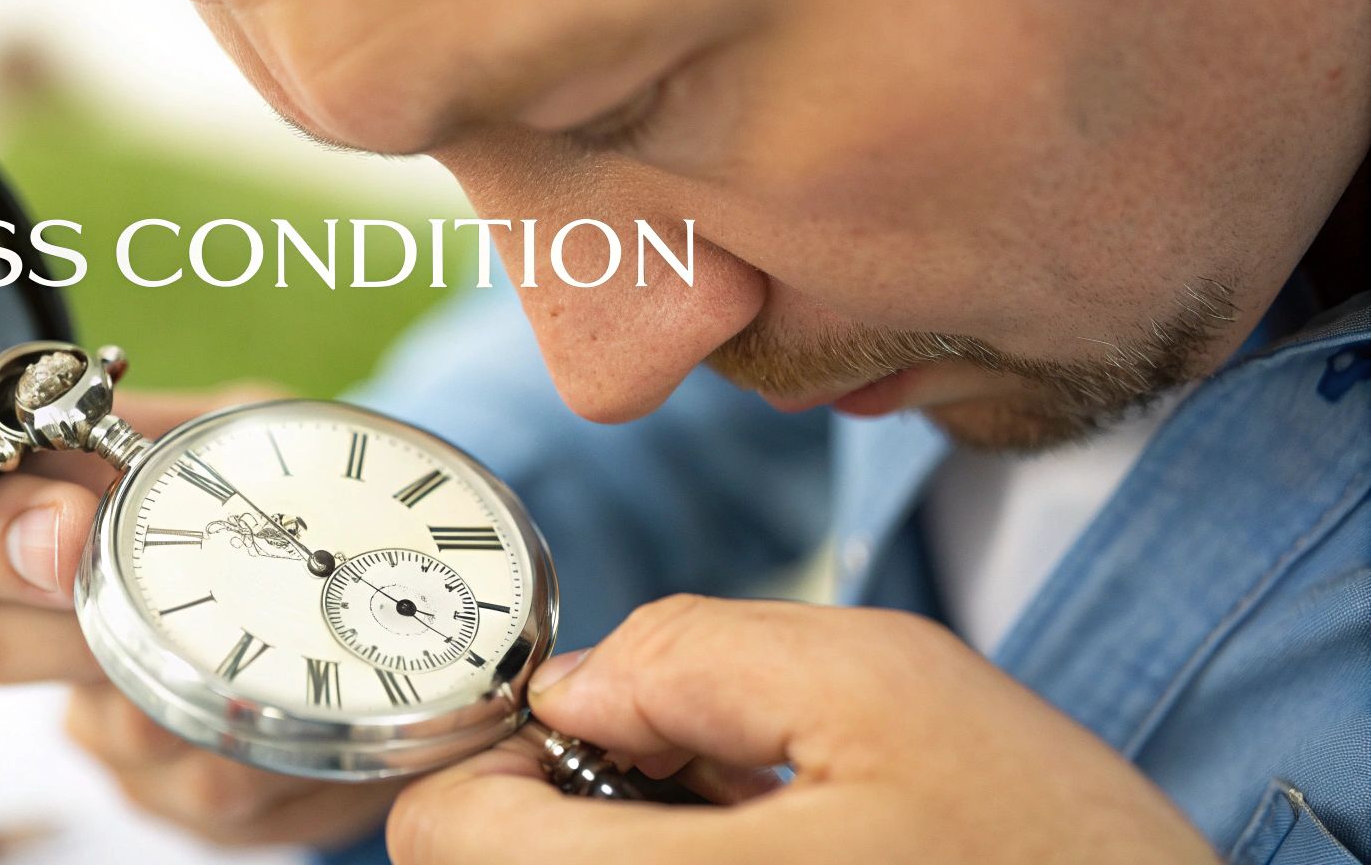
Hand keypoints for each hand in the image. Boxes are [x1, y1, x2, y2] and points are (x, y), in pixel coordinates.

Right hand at [0, 384, 405, 848]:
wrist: (376, 603)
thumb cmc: (294, 504)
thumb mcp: (243, 435)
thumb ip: (165, 426)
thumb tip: (96, 419)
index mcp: (56, 517)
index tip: (72, 526)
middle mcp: (54, 624)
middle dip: (80, 631)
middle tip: (170, 610)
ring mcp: (104, 716)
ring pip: (105, 731)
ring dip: (193, 695)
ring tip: (269, 655)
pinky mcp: (168, 792)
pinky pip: (191, 793)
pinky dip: (261, 749)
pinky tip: (303, 712)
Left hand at [388, 595, 1218, 864]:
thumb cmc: (1053, 856)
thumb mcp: (889, 688)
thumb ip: (697, 655)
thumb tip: (576, 681)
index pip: (446, 834)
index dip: (492, 749)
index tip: (593, 725)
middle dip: (557, 798)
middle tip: (693, 768)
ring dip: (612, 844)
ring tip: (752, 819)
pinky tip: (768, 858)